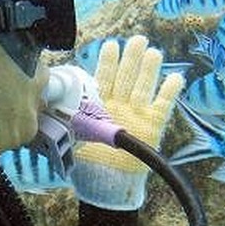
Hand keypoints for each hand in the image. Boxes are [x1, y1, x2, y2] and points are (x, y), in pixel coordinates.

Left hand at [71, 35, 183, 209]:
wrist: (106, 186)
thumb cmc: (87, 162)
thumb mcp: (73, 135)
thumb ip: (69, 116)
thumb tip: (50, 98)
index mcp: (100, 105)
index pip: (104, 78)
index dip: (108, 62)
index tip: (110, 45)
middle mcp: (120, 106)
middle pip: (127, 77)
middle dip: (131, 58)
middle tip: (136, 39)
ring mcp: (137, 115)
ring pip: (144, 87)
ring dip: (149, 70)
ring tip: (152, 52)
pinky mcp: (153, 127)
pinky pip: (163, 107)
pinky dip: (169, 92)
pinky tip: (174, 77)